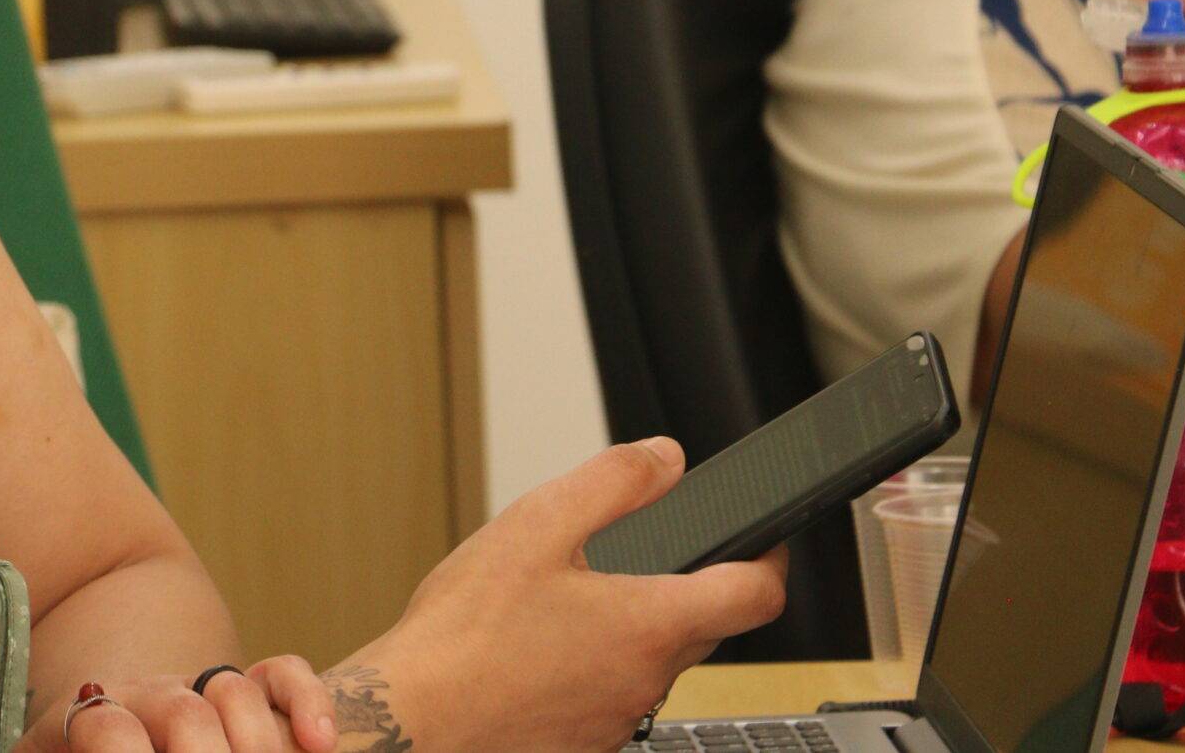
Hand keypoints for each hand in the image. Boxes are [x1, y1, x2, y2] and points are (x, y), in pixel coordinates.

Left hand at [30, 657, 337, 752]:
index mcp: (88, 718)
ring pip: (234, 691)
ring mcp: (199, 690)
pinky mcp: (250, 693)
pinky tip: (319, 746)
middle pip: (182, 712)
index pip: (103, 724)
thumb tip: (89, 728)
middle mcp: (148, 696)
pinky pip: (282, 676)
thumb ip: (70, 751)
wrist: (100, 724)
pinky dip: (306, 703)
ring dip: (255, 744)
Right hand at [348, 438, 786, 752]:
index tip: (763, 542)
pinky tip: (538, 649)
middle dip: (686, 586)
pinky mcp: (585, 744)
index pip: (756, 595)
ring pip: (651, 663)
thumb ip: (612, 483)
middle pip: (703, 628)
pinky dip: (591, 666)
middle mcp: (648, 682)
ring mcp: (618, 722)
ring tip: (564, 602)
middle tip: (639, 557)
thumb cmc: (464, 637)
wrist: (414, 721)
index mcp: (650, 624)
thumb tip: (666, 460)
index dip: (770, 559)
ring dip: (629, 630)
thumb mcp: (536, 525)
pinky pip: (610, 696)